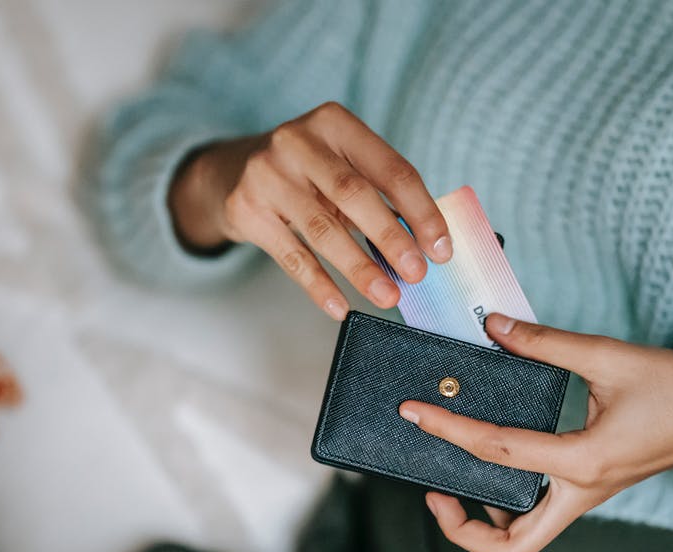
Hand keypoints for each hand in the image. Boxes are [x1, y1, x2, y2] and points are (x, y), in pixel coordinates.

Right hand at [169, 101, 451, 319]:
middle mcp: (297, 141)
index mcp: (335, 122)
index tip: (441, 248)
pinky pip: (291, 256)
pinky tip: (340, 307)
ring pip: (322, 229)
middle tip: (417, 274)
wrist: (231, 173)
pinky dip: (318, 285)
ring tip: (387, 296)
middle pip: (354, 194)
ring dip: (359, 268)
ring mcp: (266, 174)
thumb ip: (380, 196)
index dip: (421, 211)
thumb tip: (427, 247)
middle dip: (391, 237)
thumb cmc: (306, 174)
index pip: (391, 168)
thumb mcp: (341, 167)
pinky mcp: (246, 209)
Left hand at [398, 313, 672, 551]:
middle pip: (512, 545)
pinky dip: (508, 504)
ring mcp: (586, 496)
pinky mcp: (589, 488)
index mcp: (584, 460)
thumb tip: (493, 327)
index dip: (449, 429)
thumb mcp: (609, 356)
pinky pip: (540, 514)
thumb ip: (546, 343)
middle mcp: (582, 490)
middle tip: (432, 490)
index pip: (499, 451)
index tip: (415, 413)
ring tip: (453, 484)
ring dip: (484, 524)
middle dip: (463, 528)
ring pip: (525, 538)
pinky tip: (492, 466)